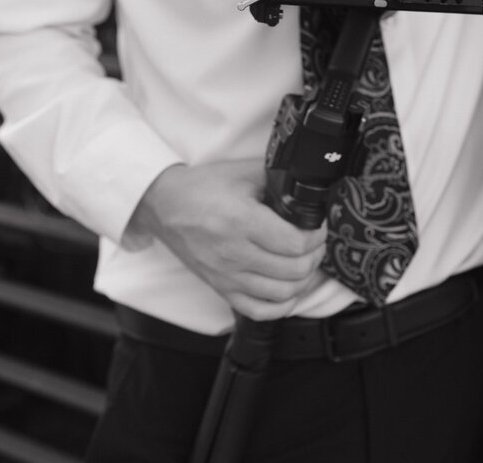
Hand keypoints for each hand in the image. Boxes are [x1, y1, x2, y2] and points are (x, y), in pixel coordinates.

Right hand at [127, 159, 327, 320]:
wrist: (165, 206)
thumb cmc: (204, 187)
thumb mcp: (244, 172)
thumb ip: (279, 179)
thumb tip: (309, 189)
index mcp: (242, 221)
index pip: (295, 243)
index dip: (317, 236)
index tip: (317, 226)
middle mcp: (234, 253)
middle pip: (294, 270)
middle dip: (315, 255)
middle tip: (315, 242)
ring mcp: (227, 276)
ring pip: (282, 294)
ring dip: (304, 279)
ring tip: (305, 261)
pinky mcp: (221, 289)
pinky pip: (259, 311)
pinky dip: (282, 305)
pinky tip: (289, 289)